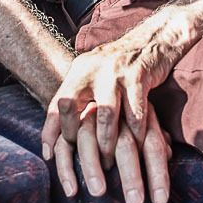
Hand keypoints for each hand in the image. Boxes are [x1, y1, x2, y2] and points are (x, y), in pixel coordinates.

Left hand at [40, 23, 182, 202]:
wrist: (153, 40)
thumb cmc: (120, 68)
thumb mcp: (94, 77)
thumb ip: (79, 101)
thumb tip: (58, 139)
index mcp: (78, 70)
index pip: (55, 103)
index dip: (50, 132)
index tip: (50, 156)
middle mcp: (91, 69)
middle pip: (70, 106)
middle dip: (74, 137)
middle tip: (84, 158)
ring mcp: (114, 72)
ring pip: (104, 115)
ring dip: (106, 143)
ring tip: (108, 162)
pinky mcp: (138, 77)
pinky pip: (135, 114)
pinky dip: (136, 134)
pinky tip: (137, 147)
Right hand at [42, 93, 172, 202]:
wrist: (103, 48)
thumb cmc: (130, 90)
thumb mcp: (147, 109)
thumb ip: (156, 132)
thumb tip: (169, 154)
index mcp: (139, 104)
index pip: (152, 142)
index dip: (158, 173)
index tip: (160, 201)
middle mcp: (114, 101)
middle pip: (123, 142)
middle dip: (130, 175)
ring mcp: (88, 102)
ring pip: (88, 136)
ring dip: (92, 166)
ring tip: (99, 193)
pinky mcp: (68, 105)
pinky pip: (60, 136)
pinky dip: (62, 161)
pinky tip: (70, 186)